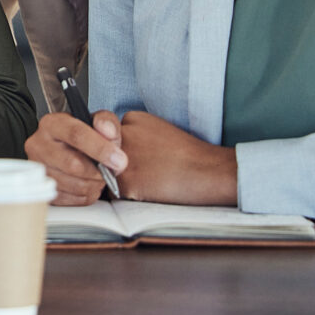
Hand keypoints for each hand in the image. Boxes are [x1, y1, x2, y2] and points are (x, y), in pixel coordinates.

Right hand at [26, 110, 126, 205]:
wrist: (66, 150)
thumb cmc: (83, 136)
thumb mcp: (97, 122)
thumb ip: (107, 122)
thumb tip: (108, 131)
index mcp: (52, 124)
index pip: (76, 135)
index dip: (101, 149)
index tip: (120, 160)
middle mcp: (38, 144)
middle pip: (73, 165)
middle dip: (99, 171)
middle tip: (111, 171)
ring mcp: (38, 168)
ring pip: (74, 185)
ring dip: (94, 184)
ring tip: (99, 176)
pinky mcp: (42, 187)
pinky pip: (71, 199)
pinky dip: (86, 194)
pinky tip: (88, 183)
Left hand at [111, 111, 237, 206]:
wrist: (209, 171)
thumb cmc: (190, 154)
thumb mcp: (158, 129)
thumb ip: (134, 134)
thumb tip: (115, 148)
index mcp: (131, 119)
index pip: (108, 135)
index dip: (122, 148)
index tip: (143, 154)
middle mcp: (121, 136)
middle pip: (104, 153)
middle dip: (117, 164)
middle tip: (148, 168)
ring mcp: (120, 158)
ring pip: (107, 174)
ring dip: (123, 180)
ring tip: (152, 179)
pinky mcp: (125, 182)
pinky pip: (117, 193)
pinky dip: (131, 195)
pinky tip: (152, 189)